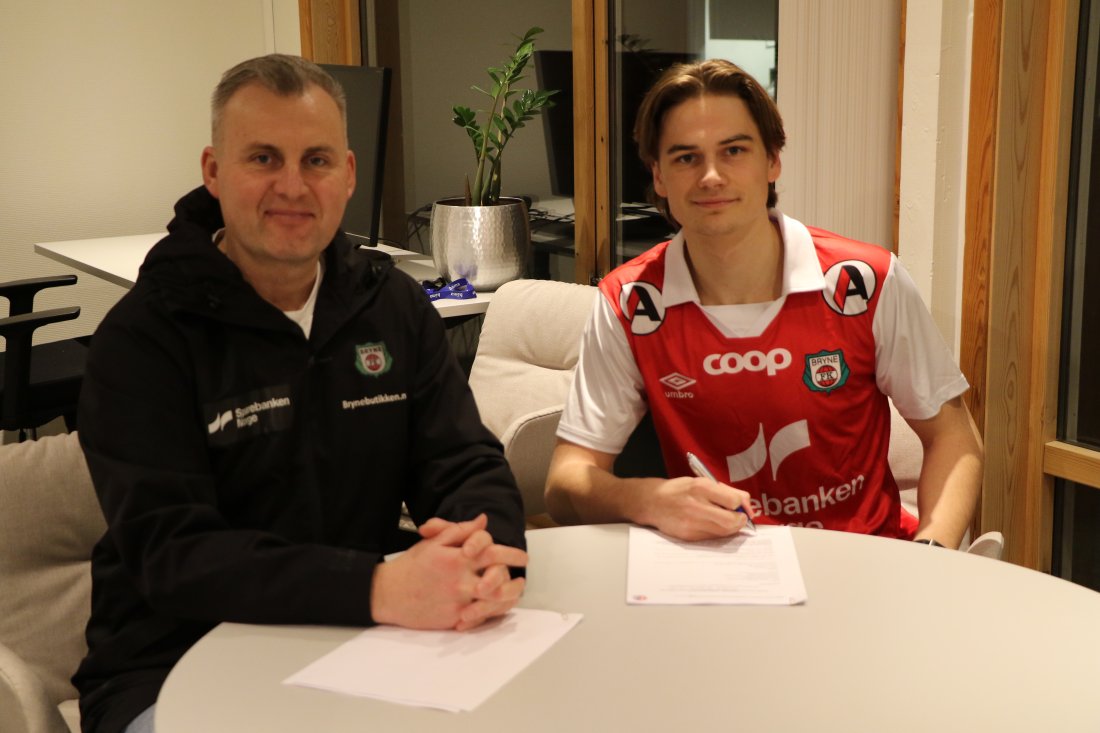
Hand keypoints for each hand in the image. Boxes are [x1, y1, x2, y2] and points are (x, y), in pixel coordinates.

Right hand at [371, 514, 526, 630]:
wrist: (387, 593)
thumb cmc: (412, 565)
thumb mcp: (433, 542)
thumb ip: (460, 530)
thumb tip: (483, 520)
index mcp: (456, 557)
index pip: (492, 551)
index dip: (511, 552)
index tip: (522, 556)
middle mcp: (460, 579)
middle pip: (498, 576)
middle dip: (515, 576)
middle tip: (523, 574)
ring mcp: (457, 600)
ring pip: (494, 600)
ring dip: (510, 595)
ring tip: (516, 590)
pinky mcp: (453, 618)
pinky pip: (480, 617)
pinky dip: (492, 612)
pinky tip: (498, 606)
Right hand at [640, 476, 753, 540]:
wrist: (652, 502)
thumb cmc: (680, 490)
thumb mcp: (701, 481)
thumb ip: (725, 491)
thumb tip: (746, 504)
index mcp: (701, 487)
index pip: (733, 501)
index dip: (743, 506)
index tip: (743, 507)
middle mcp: (696, 505)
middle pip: (731, 521)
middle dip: (740, 521)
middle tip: (740, 518)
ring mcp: (691, 523)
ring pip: (724, 532)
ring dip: (731, 528)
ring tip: (726, 520)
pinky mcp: (688, 535)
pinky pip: (712, 537)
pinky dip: (717, 533)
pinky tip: (712, 525)